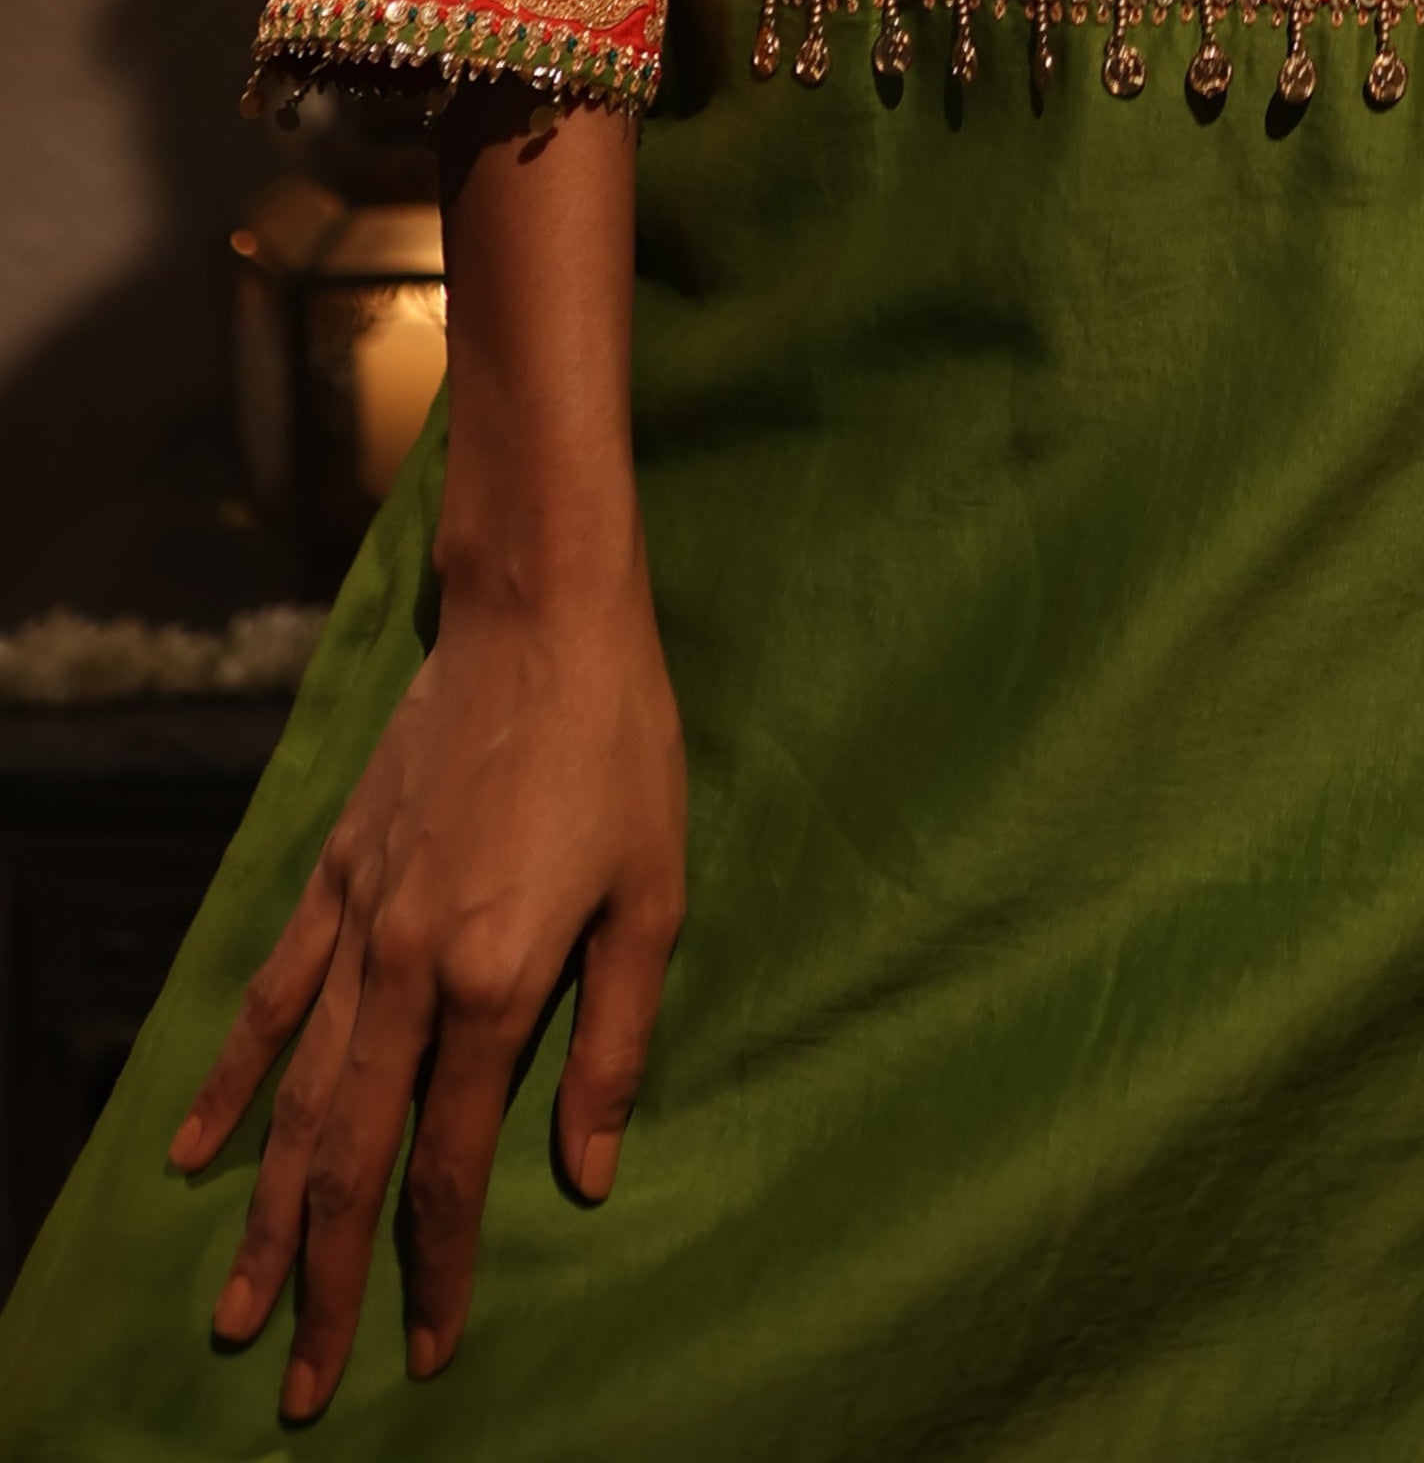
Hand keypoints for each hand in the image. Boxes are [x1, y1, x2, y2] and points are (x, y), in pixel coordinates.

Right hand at [170, 572, 685, 1415]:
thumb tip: (588, 1173)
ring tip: (237, 1307)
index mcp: (500, 983)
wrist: (539, 617)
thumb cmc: (621, 749)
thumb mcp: (654, 897)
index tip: (428, 1351)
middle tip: (300, 1383)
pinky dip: (229, 1082)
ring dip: (265, 1213)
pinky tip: (191, 1154)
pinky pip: (271, 1000)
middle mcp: (412, 970)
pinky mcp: (334, 878)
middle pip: (354, 1156)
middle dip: (327, 1278)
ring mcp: (359, 923)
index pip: (452, 1163)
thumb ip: (616, 1043)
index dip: (438, 1265)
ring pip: (298, 1100)